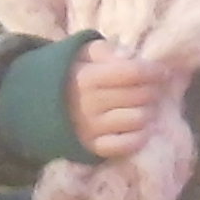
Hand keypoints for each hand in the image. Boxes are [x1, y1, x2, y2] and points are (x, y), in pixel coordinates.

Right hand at [64, 43, 179, 161]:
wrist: (37, 107)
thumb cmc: (69, 76)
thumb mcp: (82, 54)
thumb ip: (107, 52)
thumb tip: (130, 57)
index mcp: (87, 78)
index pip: (132, 72)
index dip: (154, 71)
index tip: (162, 72)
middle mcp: (90, 104)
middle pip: (140, 96)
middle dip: (153, 90)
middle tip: (153, 88)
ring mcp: (91, 128)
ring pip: (138, 119)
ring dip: (148, 111)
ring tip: (145, 106)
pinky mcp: (93, 148)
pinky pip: (126, 144)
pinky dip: (139, 136)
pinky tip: (139, 127)